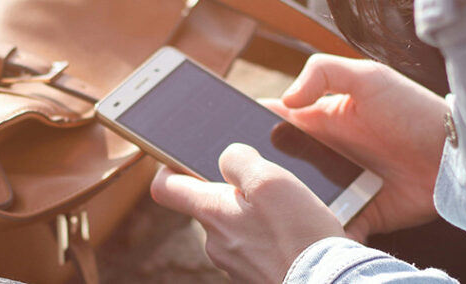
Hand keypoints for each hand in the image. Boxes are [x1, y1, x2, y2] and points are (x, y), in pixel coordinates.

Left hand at [151, 144, 343, 282]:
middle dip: (235, 192)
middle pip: (211, 206)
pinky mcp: (255, 276)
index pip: (166, 188)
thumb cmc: (298, 235)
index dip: (169, 168)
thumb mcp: (271, 181)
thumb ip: (240, 161)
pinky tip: (299, 236)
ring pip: (238, 227)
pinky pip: (258, 248)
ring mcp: (235, 264)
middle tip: (269, 186)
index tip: (180, 159)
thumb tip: (228, 157)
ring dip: (259, 216)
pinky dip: (273, 238)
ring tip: (293, 214)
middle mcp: (215, 242)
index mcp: (212, 213)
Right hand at [261, 54, 449, 241]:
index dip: (250, 132)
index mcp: (319, 122)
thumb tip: (284, 100)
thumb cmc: (413, 111)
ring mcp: (339, 188)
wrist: (454, 156)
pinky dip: (322, 235)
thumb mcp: (367, 77)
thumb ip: (321, 73)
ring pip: (299, 203)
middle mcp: (323, 157)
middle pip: (278, 170)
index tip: (232, 143)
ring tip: (278, 214)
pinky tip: (314, 234)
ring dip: (289, 210)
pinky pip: (331, 229)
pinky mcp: (357, 216)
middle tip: (252, 186)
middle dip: (263, 179)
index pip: (273, 126)